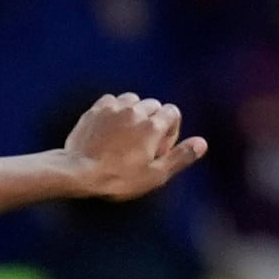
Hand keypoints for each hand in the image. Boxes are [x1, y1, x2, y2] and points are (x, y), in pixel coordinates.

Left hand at [63, 92, 206, 201]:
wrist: (76, 172)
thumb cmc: (117, 178)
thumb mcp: (154, 176)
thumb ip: (180, 157)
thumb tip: (202, 143)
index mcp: (153, 125)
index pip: (173, 112)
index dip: (170, 130)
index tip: (157, 149)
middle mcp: (135, 111)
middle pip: (154, 106)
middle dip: (152, 121)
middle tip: (140, 146)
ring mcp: (113, 109)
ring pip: (133, 100)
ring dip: (134, 113)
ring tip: (125, 135)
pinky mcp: (95, 111)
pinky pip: (111, 101)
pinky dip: (114, 110)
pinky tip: (109, 127)